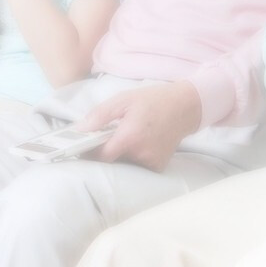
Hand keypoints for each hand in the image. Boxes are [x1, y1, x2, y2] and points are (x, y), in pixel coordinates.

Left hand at [75, 81, 201, 171]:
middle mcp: (142, 153)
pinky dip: (132, 157)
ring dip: (119, 154)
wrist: (185, 107)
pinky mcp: (159, 166)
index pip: (102, 157)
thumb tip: (79, 129)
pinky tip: (137, 143)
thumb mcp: (122, 100)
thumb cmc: (152, 101)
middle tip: (103, 138)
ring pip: (124, 164)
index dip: (90, 153)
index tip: (83, 147)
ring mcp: (152, 162)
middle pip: (112, 161)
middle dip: (104, 151)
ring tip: (124, 137)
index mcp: (130, 137)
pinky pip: (137, 165)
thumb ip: (99, 116)